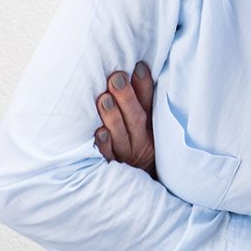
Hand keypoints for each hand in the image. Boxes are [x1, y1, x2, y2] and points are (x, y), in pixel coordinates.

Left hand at [94, 61, 155, 177]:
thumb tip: (134, 67)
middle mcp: (140, 139)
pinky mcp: (112, 165)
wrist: (138, 183)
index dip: (144, 86)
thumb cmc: (138, 142)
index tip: (138, 67)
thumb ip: (141, 99)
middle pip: (135, 117)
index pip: (149, 104)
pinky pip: (108, 156)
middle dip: (126, 98)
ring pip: (121, 135)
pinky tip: (98, 133)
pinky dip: (104, 145)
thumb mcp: (147, 123)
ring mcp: (126, 153)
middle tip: (116, 78)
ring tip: (104, 99)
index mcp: (151, 126)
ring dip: (113, 117)